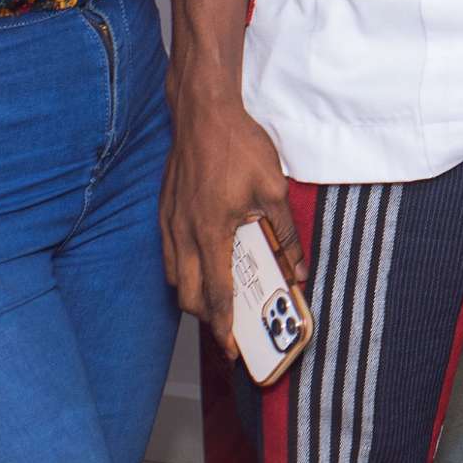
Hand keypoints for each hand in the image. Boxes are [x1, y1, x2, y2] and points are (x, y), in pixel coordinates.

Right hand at [161, 72, 295, 345]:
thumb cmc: (239, 147)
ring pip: (176, 277)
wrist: (203, 113)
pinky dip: (184, 270)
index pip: (216, 294)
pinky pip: (170, 254)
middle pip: (189, 295)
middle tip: (230, 327)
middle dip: (208, 317)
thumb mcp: (273, 189)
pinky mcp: (164, 211)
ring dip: (195, 294)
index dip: (224, 326)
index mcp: (211, 233)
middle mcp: (184, 235)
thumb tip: (298, 269)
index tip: (232, 349)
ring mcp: (169, 223)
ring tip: (219, 300)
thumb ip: (285, 233)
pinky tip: (202, 264)